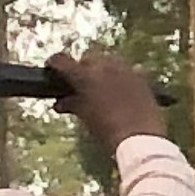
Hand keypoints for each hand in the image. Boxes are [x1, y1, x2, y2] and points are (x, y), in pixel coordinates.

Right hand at [54, 51, 169, 147]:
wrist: (140, 138)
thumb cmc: (107, 129)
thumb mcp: (84, 115)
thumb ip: (71, 104)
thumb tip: (60, 102)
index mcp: (85, 75)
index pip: (62, 60)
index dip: (55, 64)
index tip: (53, 68)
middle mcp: (104, 66)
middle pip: (88, 57)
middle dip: (82, 67)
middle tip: (80, 83)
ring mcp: (125, 69)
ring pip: (108, 60)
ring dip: (102, 69)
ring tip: (100, 86)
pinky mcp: (141, 76)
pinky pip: (126, 70)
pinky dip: (119, 77)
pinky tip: (120, 91)